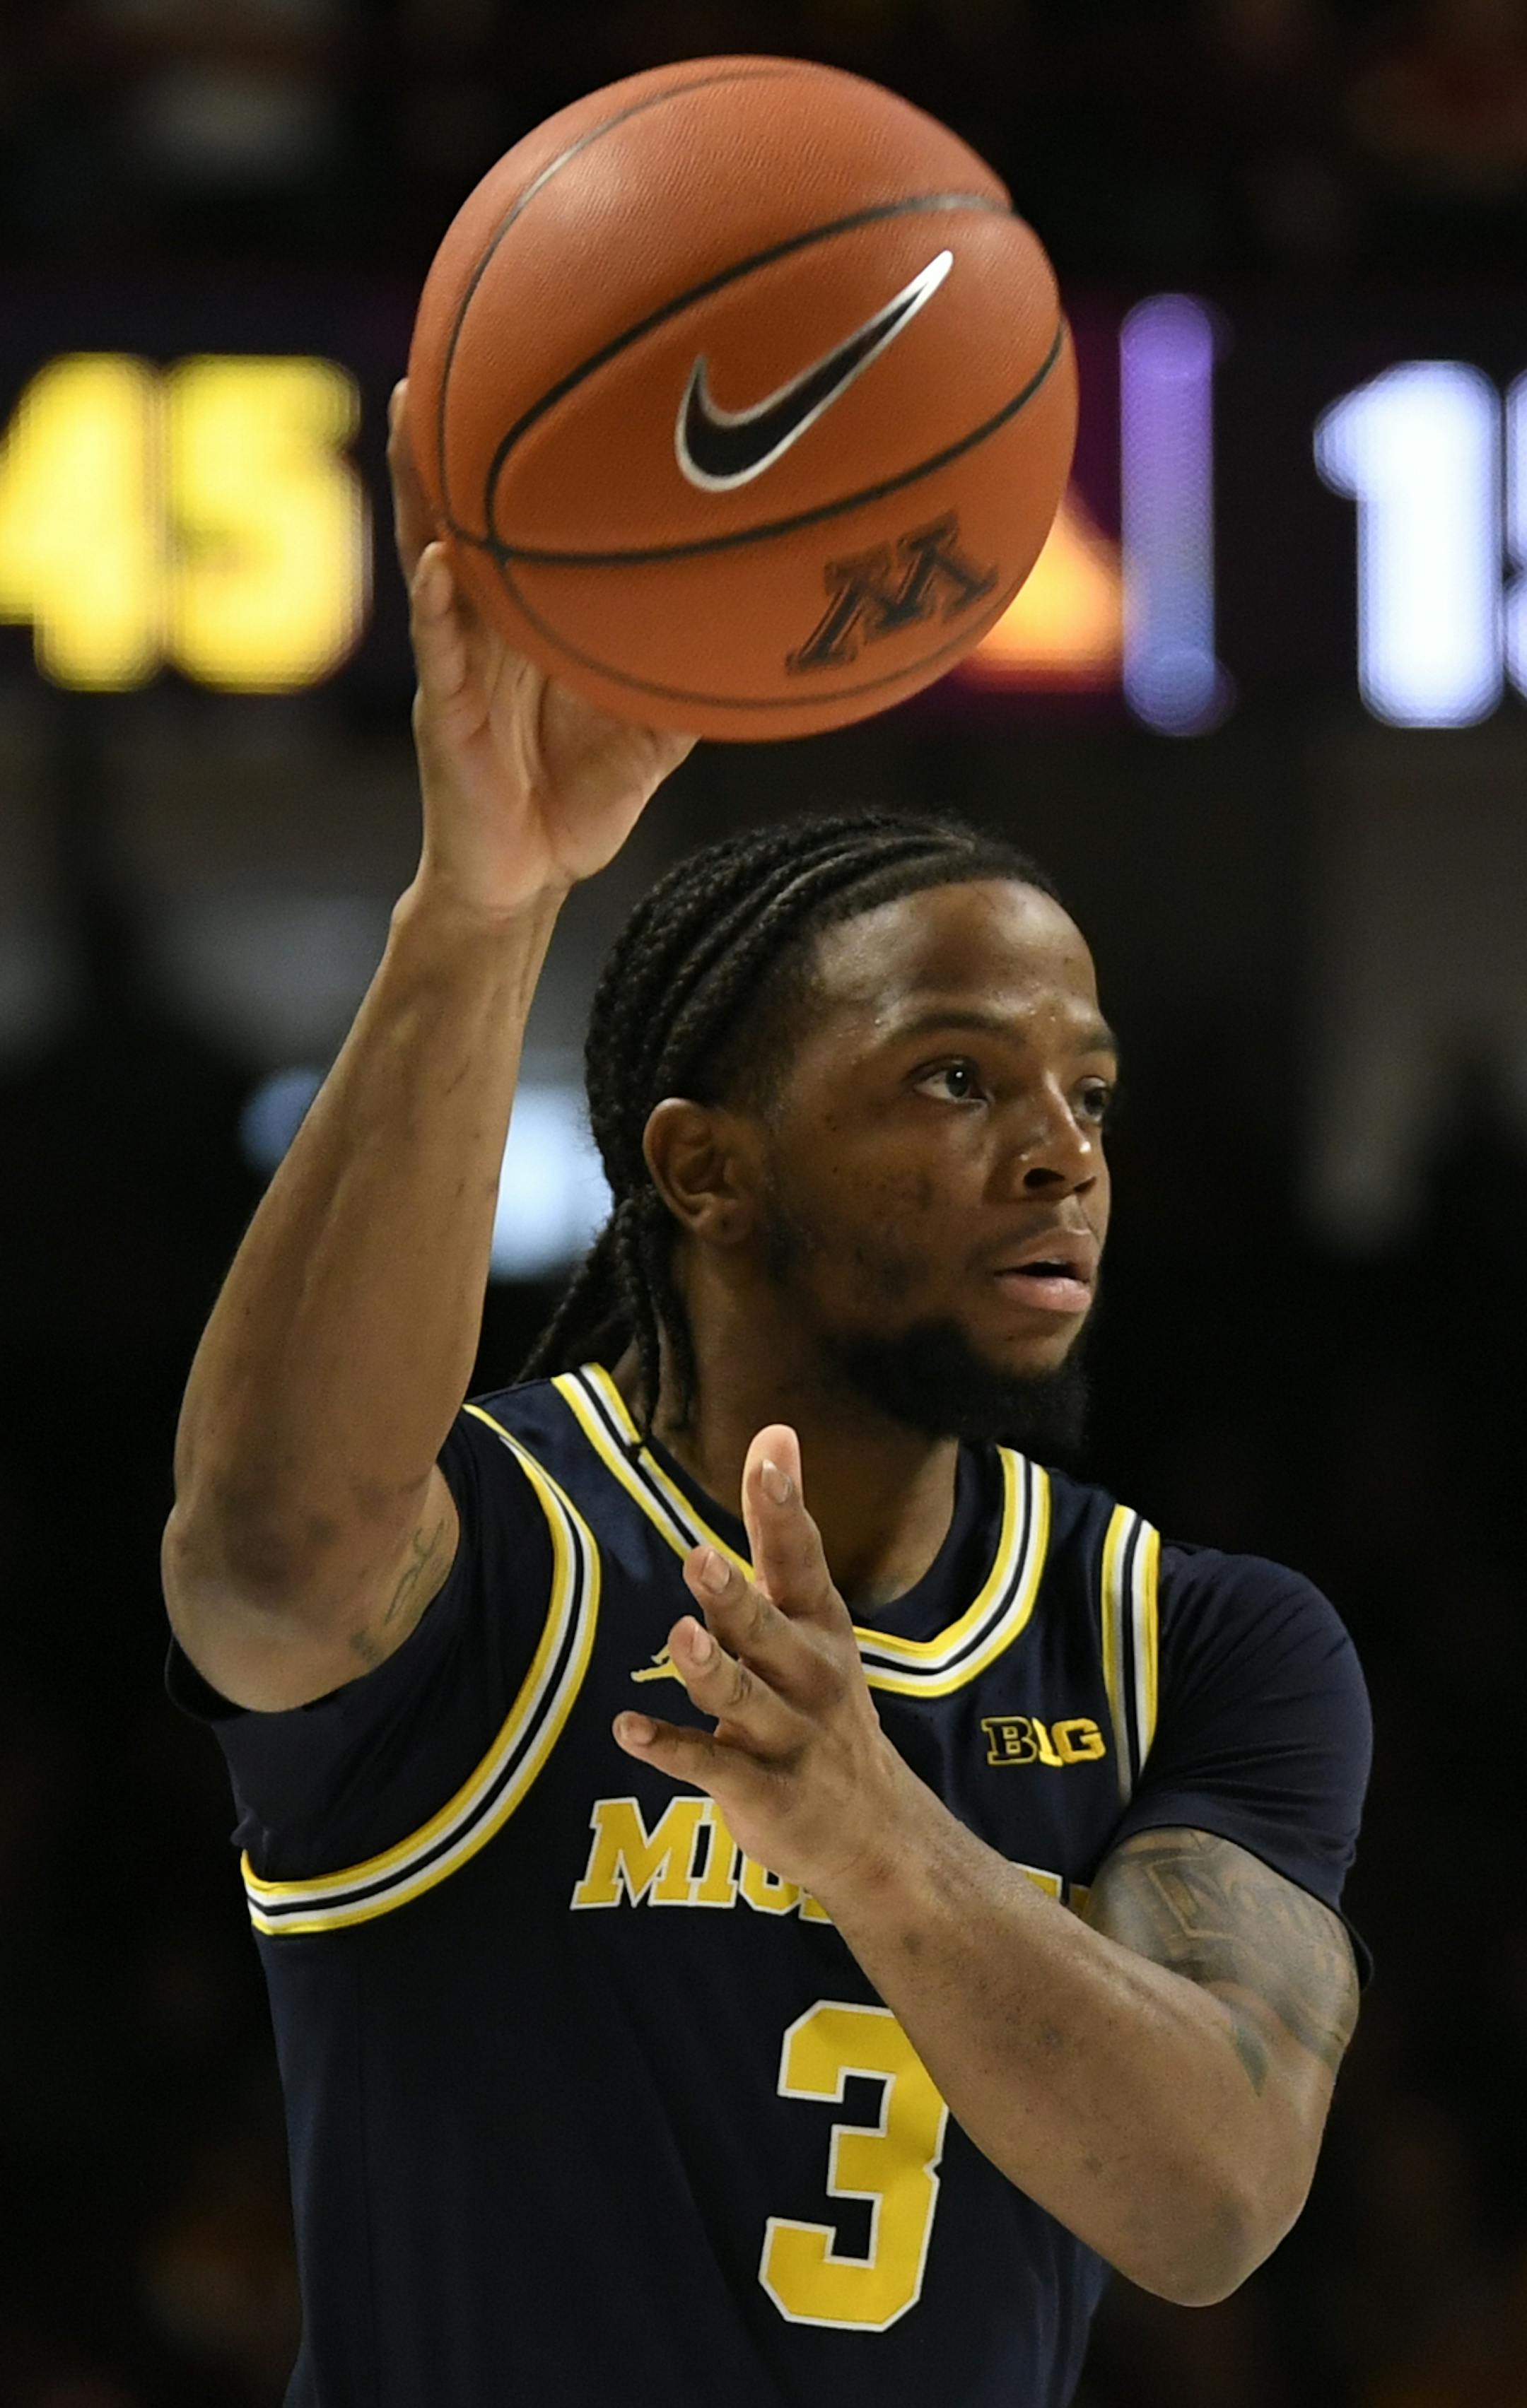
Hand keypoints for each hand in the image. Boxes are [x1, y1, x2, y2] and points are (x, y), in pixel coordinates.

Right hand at [389, 381, 695, 917]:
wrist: (533, 877)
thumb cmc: (582, 797)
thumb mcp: (653, 731)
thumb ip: (690, 677)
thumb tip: (767, 640)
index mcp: (528, 615)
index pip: (518, 514)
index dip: (516, 442)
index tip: (533, 355)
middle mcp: (486, 621)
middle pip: (461, 505)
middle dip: (452, 428)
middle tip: (454, 336)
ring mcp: (458, 660)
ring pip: (431, 554)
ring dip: (418, 485)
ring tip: (416, 410)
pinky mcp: (445, 712)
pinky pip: (440, 648)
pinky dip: (436, 604)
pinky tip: (439, 563)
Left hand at [613, 1427, 916, 1901]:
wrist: (873, 1829)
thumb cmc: (821, 1698)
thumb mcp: (811, 1614)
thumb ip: (781, 1532)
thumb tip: (774, 1431)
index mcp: (819, 1625)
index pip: (801, 1558)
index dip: (785, 1507)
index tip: (771, 1453)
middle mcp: (811, 1674)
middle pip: (768, 1630)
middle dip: (736, 1597)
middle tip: (700, 1558)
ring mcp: (790, 1736)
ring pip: (743, 1700)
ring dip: (710, 1671)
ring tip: (679, 1637)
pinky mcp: (766, 1791)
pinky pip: (712, 1768)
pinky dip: (669, 1750)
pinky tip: (626, 1730)